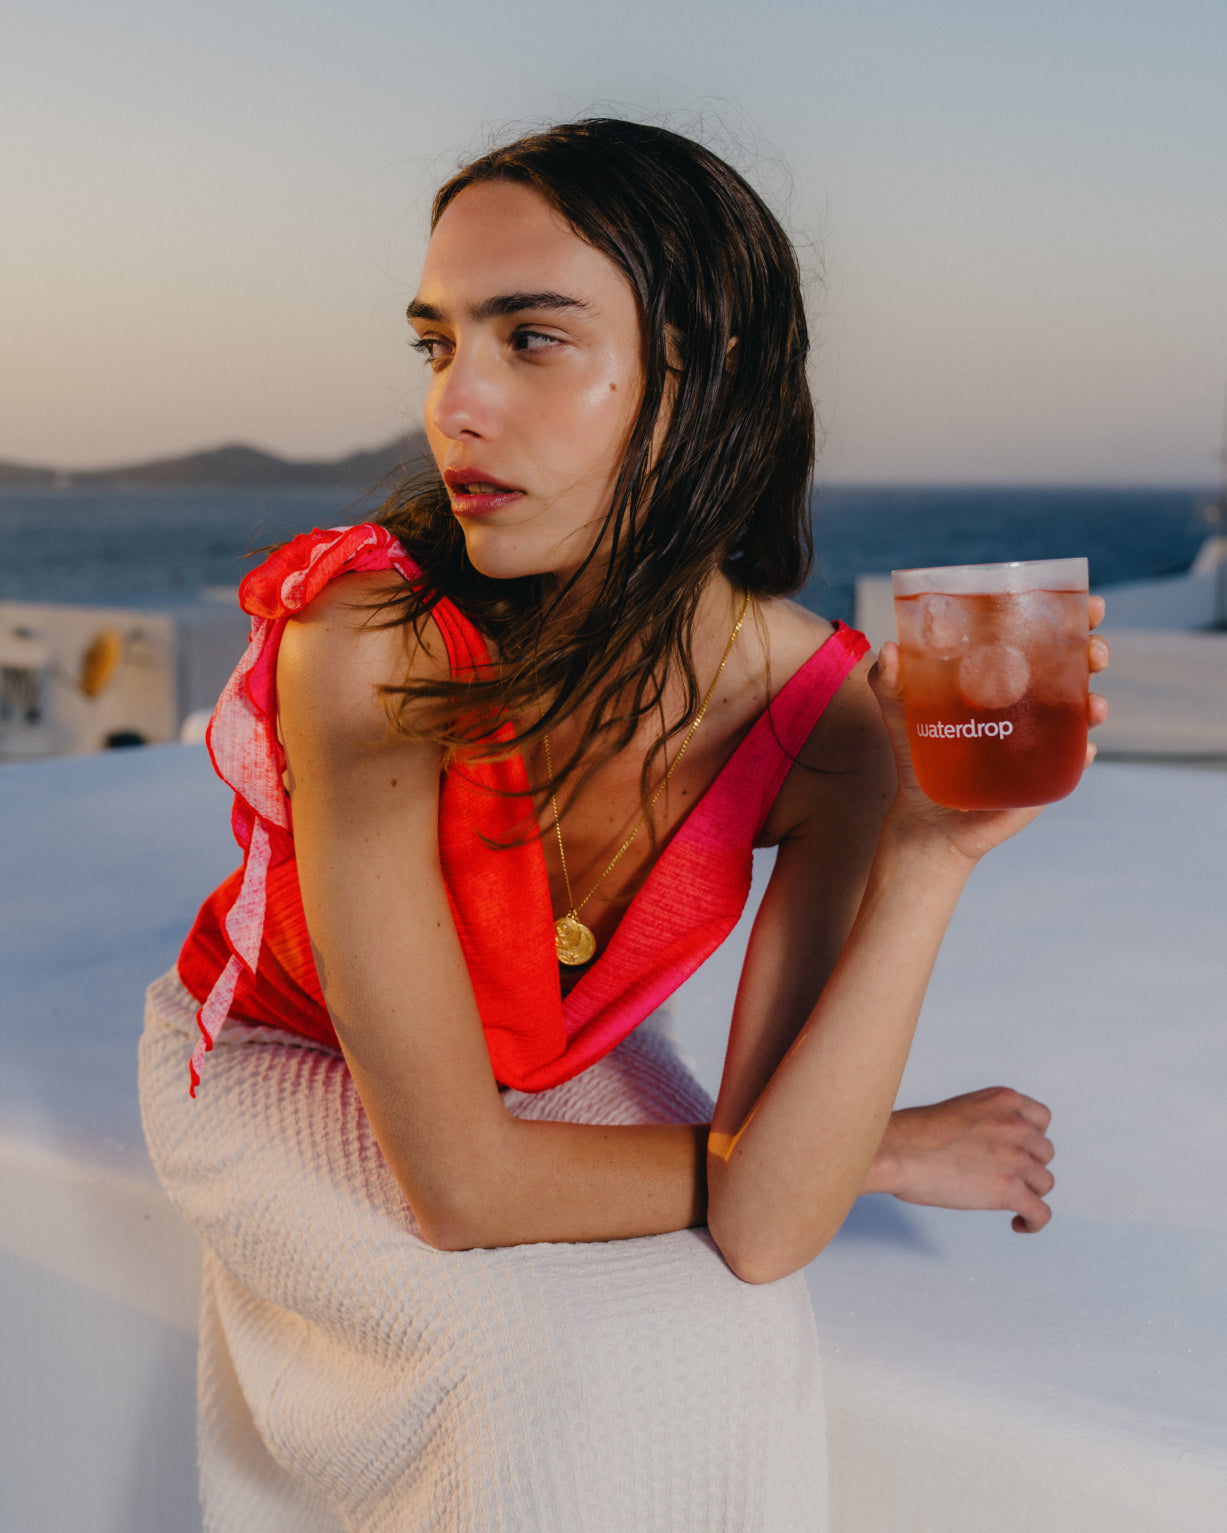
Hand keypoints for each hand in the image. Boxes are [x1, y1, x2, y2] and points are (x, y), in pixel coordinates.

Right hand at [865, 1087, 1054, 1233]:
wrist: (898, 1150)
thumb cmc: (915, 1134)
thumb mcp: (961, 1109)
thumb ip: (987, 1122)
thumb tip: (994, 1148)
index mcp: (1004, 1100)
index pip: (1041, 1120)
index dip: (1032, 1139)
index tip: (1020, 1151)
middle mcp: (1016, 1125)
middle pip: (1044, 1153)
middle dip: (1028, 1166)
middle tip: (1005, 1177)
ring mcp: (1016, 1157)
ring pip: (1044, 1183)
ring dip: (1029, 1192)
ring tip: (1011, 1203)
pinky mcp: (1010, 1190)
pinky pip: (1040, 1213)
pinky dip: (1034, 1222)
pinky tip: (1019, 1224)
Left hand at [868, 593, 1111, 862]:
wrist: (923, 814)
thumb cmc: (915, 750)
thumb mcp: (898, 709)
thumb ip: (888, 679)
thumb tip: (890, 649)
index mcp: (1004, 672)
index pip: (1044, 635)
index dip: (1072, 616)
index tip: (1091, 603)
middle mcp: (1029, 700)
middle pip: (1075, 667)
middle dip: (1094, 651)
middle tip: (1093, 649)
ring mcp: (1041, 737)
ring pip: (1084, 712)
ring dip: (1096, 703)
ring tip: (1094, 705)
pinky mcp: (1041, 774)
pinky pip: (1072, 761)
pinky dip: (1083, 752)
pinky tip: (1086, 748)